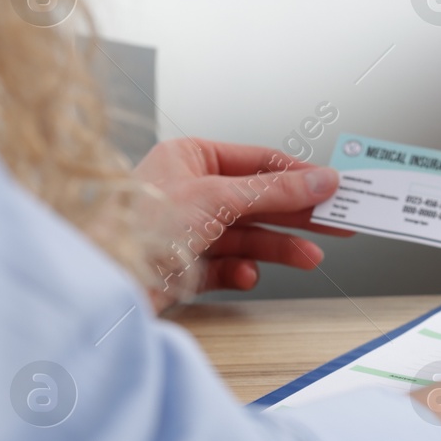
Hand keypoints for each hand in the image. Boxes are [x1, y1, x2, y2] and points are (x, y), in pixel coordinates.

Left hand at [132, 138, 351, 309]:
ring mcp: (188, 231)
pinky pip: (228, 267)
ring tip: (309, 257)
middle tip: (337, 223)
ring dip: (279, 248)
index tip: (333, 187)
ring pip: (248, 237)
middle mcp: (188, 192)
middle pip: (259, 201)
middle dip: (298, 216)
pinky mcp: (185, 268)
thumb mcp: (219, 198)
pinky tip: (249, 275)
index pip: (258, 162)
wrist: (104, 280)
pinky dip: (243, 272)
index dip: (300, 175)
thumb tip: (321, 179)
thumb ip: (276, 190)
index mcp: (189, 159)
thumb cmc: (138, 227)